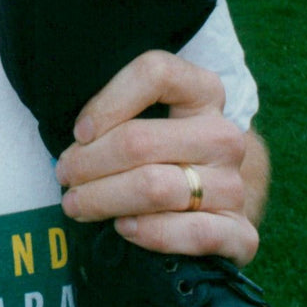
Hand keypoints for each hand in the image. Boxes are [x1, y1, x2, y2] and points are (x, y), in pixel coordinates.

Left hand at [54, 51, 260, 266]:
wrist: (215, 199)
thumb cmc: (163, 149)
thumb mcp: (146, 115)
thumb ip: (118, 112)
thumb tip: (78, 137)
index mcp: (204, 91)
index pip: (155, 73)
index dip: (108, 102)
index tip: (79, 131)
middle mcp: (224, 135)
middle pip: (139, 141)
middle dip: (89, 162)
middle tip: (64, 174)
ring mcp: (234, 185)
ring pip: (155, 188)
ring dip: (104, 199)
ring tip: (77, 204)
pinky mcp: (242, 232)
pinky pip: (193, 234)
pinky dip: (152, 233)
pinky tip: (124, 228)